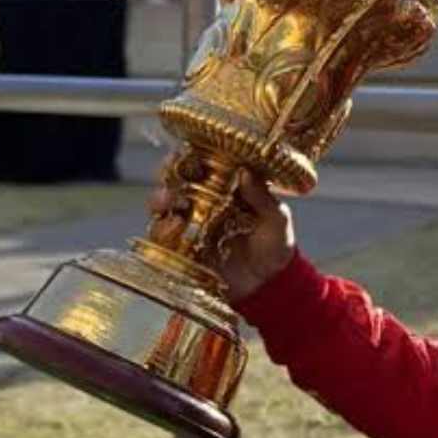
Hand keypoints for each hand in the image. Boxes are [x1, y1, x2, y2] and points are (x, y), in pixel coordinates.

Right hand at [147, 156, 295, 299]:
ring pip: (163, 205)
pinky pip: (162, 236)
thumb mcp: (277, 220)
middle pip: (174, 180)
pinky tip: (174, 227)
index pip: (202, 163)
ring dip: (161, 199)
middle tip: (170, 175)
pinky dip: (162, 229)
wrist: (268, 285)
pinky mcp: (182, 248)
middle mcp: (203, 201)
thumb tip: (246, 172)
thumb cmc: (276, 246)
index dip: (190, 154)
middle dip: (167, 175)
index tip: (186, 151)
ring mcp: (190, 224)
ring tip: (171, 203)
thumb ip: (263, 198)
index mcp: (226, 186)